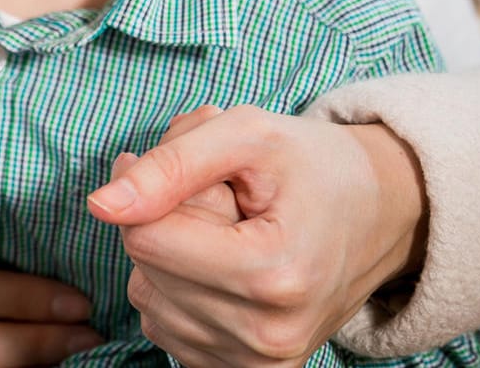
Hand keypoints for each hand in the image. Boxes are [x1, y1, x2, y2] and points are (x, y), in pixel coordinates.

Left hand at [88, 104, 427, 366]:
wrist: (379, 213)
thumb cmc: (312, 166)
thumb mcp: (245, 133)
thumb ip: (168, 165)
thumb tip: (101, 205)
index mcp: (274, 275)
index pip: (145, 238)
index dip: (160, 192)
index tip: (208, 179)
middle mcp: (267, 334)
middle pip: (145, 267)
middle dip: (171, 223)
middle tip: (231, 205)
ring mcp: (258, 361)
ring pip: (148, 296)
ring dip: (175, 257)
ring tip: (235, 235)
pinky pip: (162, 323)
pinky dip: (181, 289)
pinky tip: (227, 269)